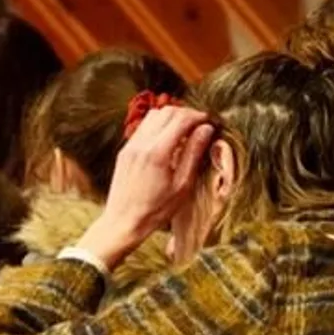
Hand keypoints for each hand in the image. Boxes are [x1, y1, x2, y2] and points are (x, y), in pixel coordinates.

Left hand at [80, 107, 215, 269]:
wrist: (123, 222)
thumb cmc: (156, 210)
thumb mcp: (182, 185)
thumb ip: (194, 154)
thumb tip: (206, 129)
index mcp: (157, 152)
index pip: (180, 119)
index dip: (198, 116)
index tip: (210, 122)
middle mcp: (141, 144)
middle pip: (166, 112)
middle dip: (186, 113)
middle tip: (200, 125)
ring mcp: (130, 146)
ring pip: (153, 116)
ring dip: (171, 117)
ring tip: (186, 131)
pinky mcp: (124, 151)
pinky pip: (143, 127)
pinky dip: (158, 126)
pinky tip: (168, 140)